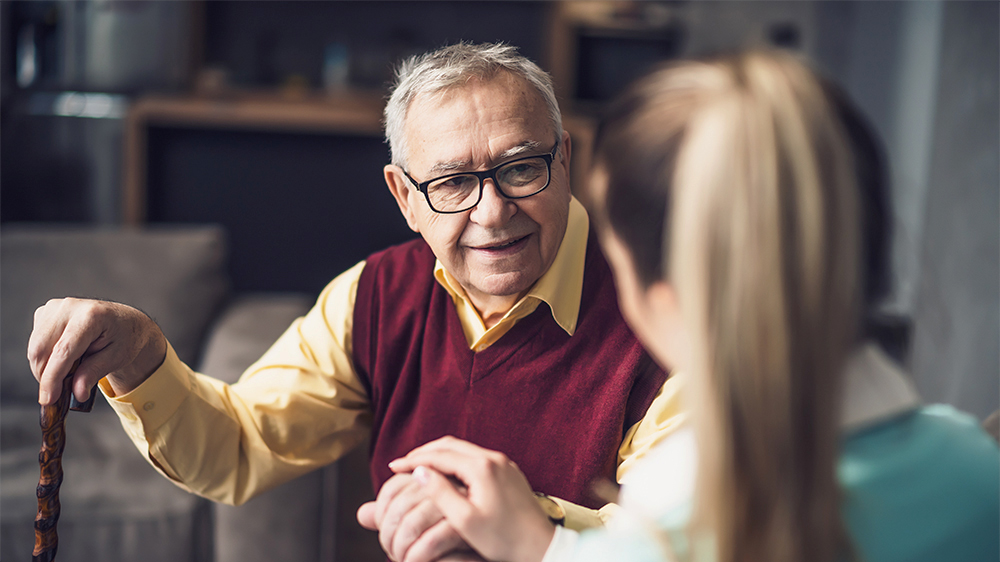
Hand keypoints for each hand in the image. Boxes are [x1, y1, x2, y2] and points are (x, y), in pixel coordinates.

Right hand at [29, 298, 166, 405]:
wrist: (125, 321)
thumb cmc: (124, 338)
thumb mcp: (116, 358)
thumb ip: (94, 373)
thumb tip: (77, 393)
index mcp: (92, 316)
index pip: (63, 351)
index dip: (52, 378)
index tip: (47, 399)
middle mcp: (69, 307)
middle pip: (41, 350)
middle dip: (46, 376)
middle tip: (61, 391)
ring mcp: (55, 307)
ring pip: (35, 348)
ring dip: (45, 368)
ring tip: (69, 371)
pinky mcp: (46, 312)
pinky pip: (35, 343)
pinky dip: (44, 358)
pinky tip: (64, 358)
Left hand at [357, 472, 471, 561]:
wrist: (486, 557)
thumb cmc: (452, 547)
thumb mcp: (418, 532)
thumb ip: (393, 521)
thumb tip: (363, 514)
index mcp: (438, 480)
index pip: (395, 486)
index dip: (382, 511)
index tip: (385, 535)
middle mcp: (451, 486)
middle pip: (401, 504)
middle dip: (388, 534)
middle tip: (391, 553)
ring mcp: (462, 506)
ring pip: (412, 522)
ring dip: (400, 548)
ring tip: (402, 560)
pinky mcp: (468, 531)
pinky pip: (430, 542)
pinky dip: (416, 558)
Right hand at [389, 436, 554, 561]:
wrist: (539, 546)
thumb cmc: (503, 539)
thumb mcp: (465, 520)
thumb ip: (440, 493)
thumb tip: (420, 472)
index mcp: (481, 468)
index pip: (439, 455)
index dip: (413, 460)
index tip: (392, 467)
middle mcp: (493, 459)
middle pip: (450, 445)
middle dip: (424, 452)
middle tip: (402, 464)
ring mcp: (503, 463)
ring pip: (463, 450)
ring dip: (440, 455)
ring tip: (420, 468)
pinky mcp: (508, 471)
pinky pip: (475, 458)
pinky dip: (455, 461)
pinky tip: (446, 475)